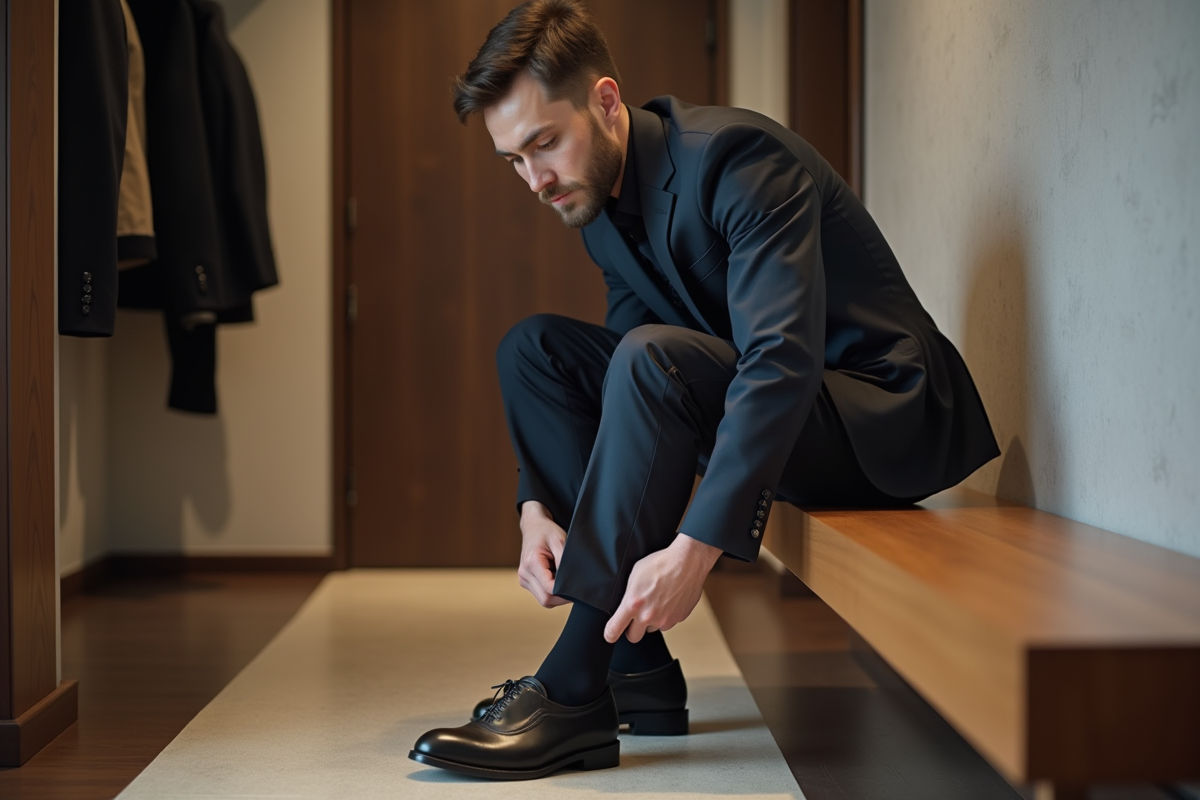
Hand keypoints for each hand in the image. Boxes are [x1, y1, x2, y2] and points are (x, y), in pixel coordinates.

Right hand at [517, 501, 569, 607]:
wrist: (534, 526)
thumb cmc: (547, 531)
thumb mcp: (560, 541)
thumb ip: (565, 562)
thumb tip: (571, 582)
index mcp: (531, 563)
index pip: (549, 589)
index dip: (565, 592)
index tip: (577, 587)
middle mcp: (524, 573)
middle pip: (546, 600)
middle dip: (562, 597)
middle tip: (574, 586)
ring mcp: (523, 579)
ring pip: (544, 600)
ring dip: (557, 594)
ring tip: (563, 578)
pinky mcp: (526, 581)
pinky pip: (542, 594)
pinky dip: (552, 591)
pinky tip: (557, 578)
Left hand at [604, 534, 722, 643]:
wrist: (687, 562)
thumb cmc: (661, 564)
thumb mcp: (635, 574)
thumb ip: (628, 595)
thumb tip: (625, 605)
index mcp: (633, 604)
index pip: (614, 630)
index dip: (610, 634)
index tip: (610, 634)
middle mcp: (648, 615)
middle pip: (634, 637)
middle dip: (632, 629)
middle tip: (635, 618)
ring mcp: (664, 619)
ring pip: (652, 628)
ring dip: (652, 620)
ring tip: (657, 601)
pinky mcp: (678, 618)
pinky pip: (667, 623)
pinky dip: (666, 615)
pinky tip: (668, 600)